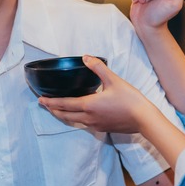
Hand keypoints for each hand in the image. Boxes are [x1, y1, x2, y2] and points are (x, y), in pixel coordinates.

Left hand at [38, 55, 158, 133]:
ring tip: (57, 109)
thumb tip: (86, 57)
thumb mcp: (113, 80)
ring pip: (73, 121)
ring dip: (63, 115)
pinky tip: (79, 114)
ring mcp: (95, 125)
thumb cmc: (129, 99)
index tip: (40, 100)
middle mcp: (89, 118)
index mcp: (89, 105)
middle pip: (65, 115)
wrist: (144, 119)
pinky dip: (75, 119)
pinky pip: (84, 124)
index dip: (51, 102)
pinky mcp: (103, 128)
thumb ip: (98, 68)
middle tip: (44, 104)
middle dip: (53, 109)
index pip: (64, 104)